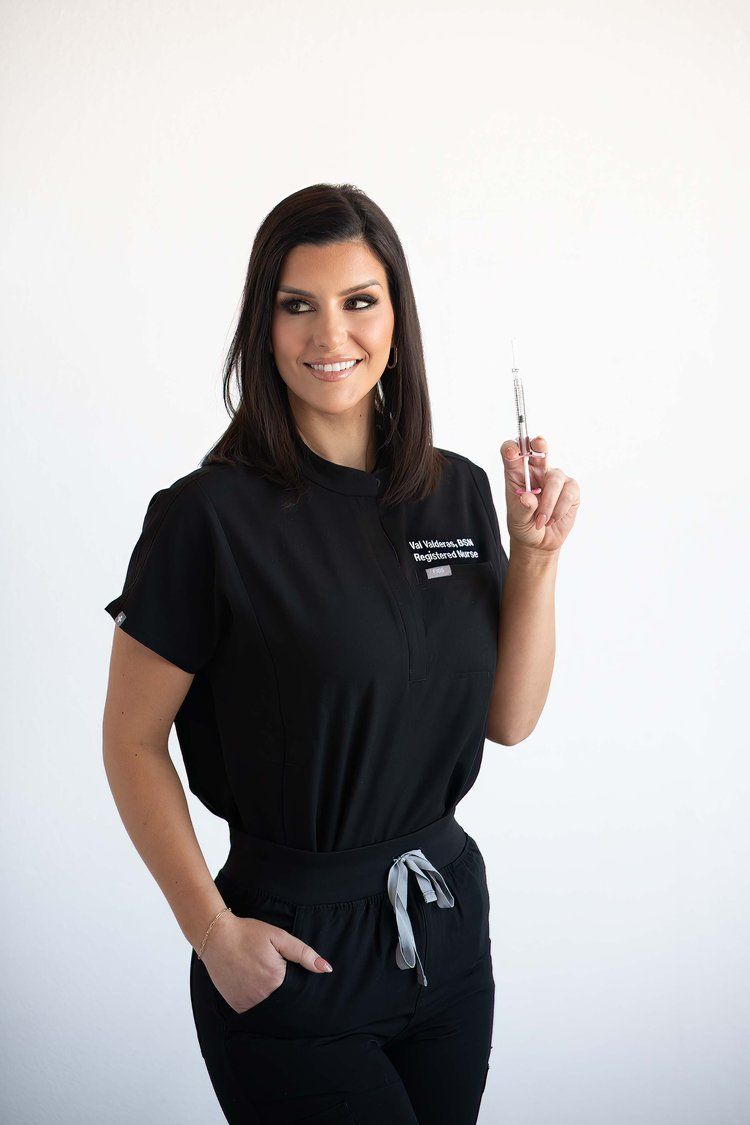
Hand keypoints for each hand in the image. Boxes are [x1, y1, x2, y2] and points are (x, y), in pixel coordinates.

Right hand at [201, 912, 331, 1013]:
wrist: (216, 936)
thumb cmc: (248, 933)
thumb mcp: (279, 937)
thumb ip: (303, 953)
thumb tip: (326, 969)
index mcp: (277, 979)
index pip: (296, 988)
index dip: (293, 979)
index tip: (283, 968)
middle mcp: (263, 995)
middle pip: (281, 996)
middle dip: (280, 986)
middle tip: (266, 967)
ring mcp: (248, 1002)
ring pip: (267, 1003)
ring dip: (267, 993)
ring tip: (257, 972)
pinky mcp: (236, 1005)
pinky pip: (252, 1007)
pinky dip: (254, 998)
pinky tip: (249, 981)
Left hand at [500, 435, 579, 553]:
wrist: (539, 541)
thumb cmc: (524, 524)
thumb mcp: (517, 518)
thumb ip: (522, 508)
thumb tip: (528, 498)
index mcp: (517, 472)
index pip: (513, 452)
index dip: (512, 448)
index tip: (512, 452)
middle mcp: (536, 470)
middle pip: (538, 448)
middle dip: (539, 444)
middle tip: (539, 444)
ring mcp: (555, 477)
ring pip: (554, 479)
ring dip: (548, 503)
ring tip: (541, 521)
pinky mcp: (571, 489)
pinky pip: (568, 494)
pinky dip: (558, 510)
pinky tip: (552, 519)